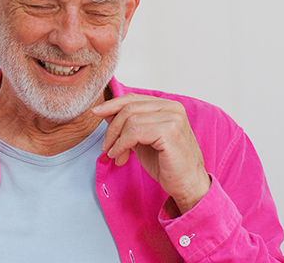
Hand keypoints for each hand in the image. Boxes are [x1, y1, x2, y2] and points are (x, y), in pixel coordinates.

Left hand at [92, 93, 210, 215]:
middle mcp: (172, 107)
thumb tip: (106, 112)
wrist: (187, 185)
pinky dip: (122, 144)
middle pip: (129, 107)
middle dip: (112, 128)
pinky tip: (120, 156)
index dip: (112, 104)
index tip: (96, 113)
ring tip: (115, 155)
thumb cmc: (166, 164)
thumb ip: (128, 125)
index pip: (133, 98)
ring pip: (130, 119)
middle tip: (107, 147)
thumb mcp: (141, 140)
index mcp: (167, 106)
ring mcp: (173, 118)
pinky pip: (135, 132)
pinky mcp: (170, 131)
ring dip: (116, 139)